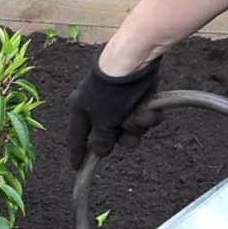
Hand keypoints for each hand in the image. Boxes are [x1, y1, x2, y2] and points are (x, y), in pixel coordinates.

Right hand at [67, 48, 162, 169]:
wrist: (134, 60)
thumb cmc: (110, 92)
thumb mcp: (103, 121)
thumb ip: (100, 141)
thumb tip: (99, 152)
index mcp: (81, 109)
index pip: (76, 137)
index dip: (77, 153)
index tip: (76, 167)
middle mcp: (97, 106)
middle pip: (109, 136)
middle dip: (122, 136)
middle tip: (126, 129)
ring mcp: (118, 101)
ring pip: (129, 128)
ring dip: (137, 126)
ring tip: (141, 115)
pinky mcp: (136, 95)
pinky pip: (141, 116)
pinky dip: (147, 116)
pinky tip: (151, 110)